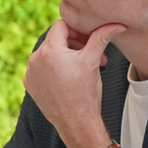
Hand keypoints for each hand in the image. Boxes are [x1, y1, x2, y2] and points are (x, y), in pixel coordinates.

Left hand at [24, 19, 122, 147]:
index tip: (88, 41)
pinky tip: (67, 79)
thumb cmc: (86, 93)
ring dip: (65, 57)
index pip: (61, 25)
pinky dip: (54, 70)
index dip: (77, 31)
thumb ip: (102, 37)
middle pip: (55, 40)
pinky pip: (41, 68)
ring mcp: (30, 72)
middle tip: (90, 56)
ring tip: (80, 69)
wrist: (77, 123)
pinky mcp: (29, 84)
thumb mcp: (93, 61)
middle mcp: (35, 59)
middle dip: (74, 45)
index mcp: (50, 50)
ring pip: (48, 54)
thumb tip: (117, 24)